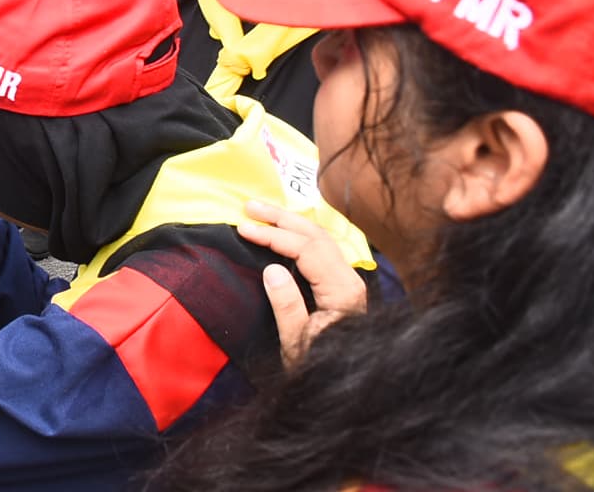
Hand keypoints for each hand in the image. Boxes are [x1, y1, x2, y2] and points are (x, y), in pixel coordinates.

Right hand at [238, 200, 367, 367]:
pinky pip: (321, 249)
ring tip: (261, 212)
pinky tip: (283, 230)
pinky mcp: (340, 286)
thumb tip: (272, 269)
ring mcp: (347, 281)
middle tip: (249, 206)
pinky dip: (299, 234)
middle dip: (281, 218)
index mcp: (341, 291)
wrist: (345, 386)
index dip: (274, 235)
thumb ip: (287, 306)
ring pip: (321, 238)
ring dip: (290, 222)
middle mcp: (349, 280)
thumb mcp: (296, 343)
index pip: (306, 249)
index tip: (244, 229)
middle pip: (316, 235)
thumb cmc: (318, 366)